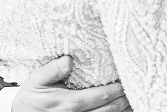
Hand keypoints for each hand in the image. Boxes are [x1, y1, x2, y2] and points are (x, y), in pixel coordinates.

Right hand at [13, 56, 128, 111]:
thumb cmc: (31, 97)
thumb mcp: (36, 79)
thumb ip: (52, 70)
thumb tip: (69, 60)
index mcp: (70, 103)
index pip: (100, 96)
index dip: (116, 90)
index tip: (126, 81)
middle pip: (108, 109)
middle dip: (123, 100)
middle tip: (135, 89)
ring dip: (121, 110)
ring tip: (132, 100)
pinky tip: (120, 110)